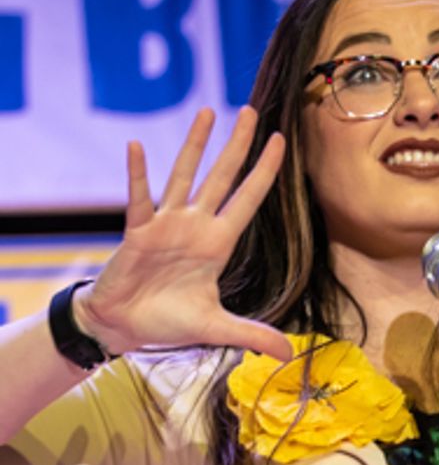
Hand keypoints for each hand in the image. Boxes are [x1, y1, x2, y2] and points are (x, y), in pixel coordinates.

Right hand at [77, 106, 291, 359]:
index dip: (264, 172)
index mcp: (219, 243)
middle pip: (222, 177)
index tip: (280, 141)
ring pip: (184, 176)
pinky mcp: (137, 232)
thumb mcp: (216, 327)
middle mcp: (196, 226)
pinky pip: (139, 199)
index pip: (248, 199)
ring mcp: (166, 225)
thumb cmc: (168, 320)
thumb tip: (289, 354)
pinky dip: (139, 174)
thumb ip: (252, 334)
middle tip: (250, 110)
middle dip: (237, 145)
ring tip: (207, 113)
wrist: (124, 326)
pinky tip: (140, 146)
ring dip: (195, 145)